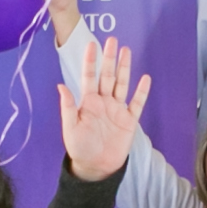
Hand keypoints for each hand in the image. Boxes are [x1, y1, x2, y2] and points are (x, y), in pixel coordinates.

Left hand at [58, 30, 149, 181]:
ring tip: (127, 51)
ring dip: (125, 68)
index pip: (89, 76)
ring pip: (122, 84)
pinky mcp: (129, 120)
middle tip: (112, 40)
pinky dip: (141, 91)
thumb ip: (68, 107)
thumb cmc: (80, 147)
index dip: (90, 61)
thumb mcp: (70, 128)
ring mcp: (117, 109)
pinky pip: (137, 103)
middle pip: (107, 75)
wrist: (96, 167)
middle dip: (110, 58)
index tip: (91, 44)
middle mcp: (103, 101)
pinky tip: (145, 78)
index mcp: (88, 101)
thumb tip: (61, 85)